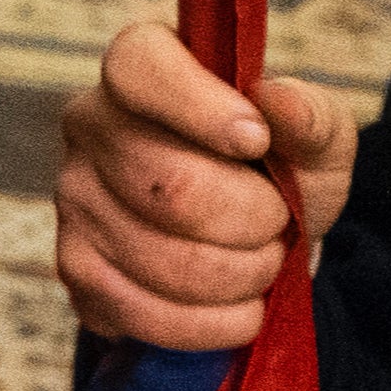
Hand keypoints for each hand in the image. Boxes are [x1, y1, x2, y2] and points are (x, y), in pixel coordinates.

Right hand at [52, 23, 353, 349]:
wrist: (252, 235)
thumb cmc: (278, 168)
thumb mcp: (316, 136)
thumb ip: (311, 115)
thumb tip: (278, 104)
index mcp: (140, 66)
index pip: (140, 68)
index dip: (201, 109)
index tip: (257, 141)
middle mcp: (89, 124)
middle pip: (170, 186)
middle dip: (253, 221)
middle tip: (279, 223)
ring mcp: (74, 199)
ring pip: (164, 260)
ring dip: (241, 276)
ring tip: (262, 263)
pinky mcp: (75, 269)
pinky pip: (142, 313)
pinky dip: (210, 324)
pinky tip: (236, 308)